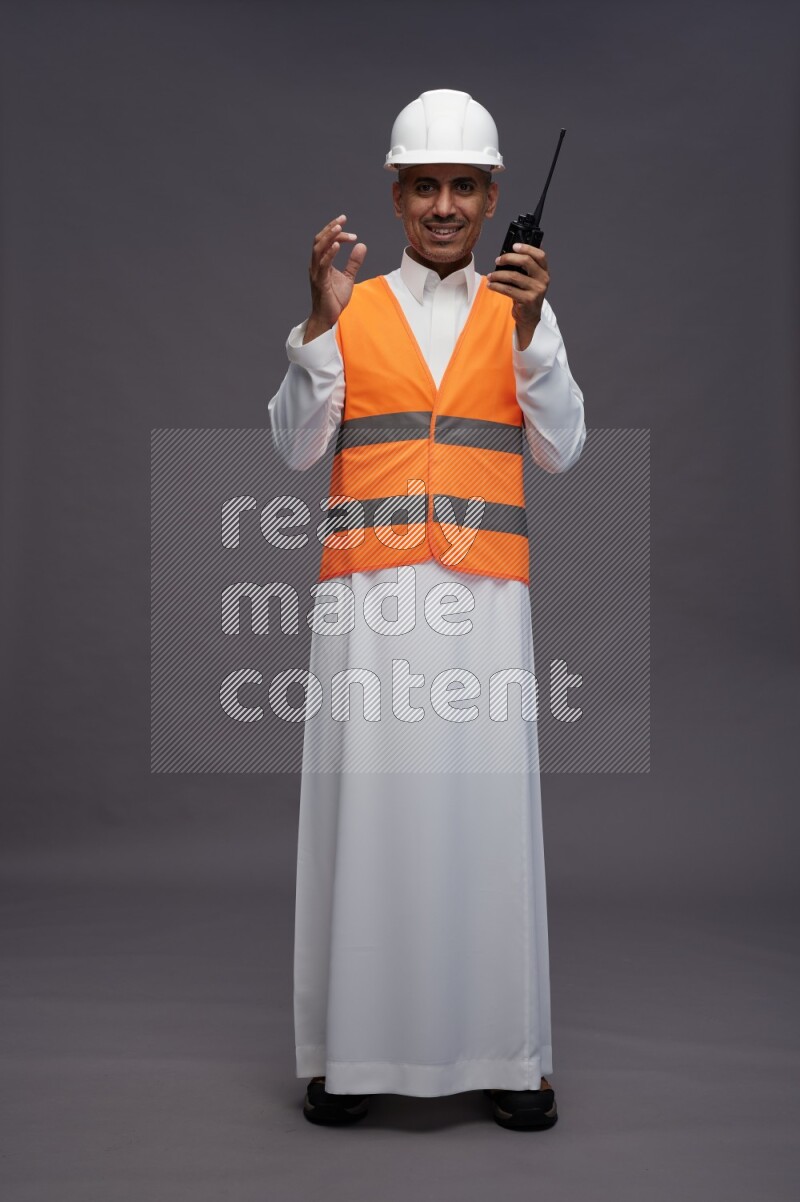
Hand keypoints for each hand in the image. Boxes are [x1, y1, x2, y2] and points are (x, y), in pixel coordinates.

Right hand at [303, 214, 366, 343]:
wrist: (327, 318)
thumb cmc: (334, 299)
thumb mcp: (348, 278)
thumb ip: (353, 262)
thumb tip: (362, 245)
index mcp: (321, 263)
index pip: (326, 241)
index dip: (336, 232)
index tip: (350, 229)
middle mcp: (316, 266)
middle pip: (319, 240)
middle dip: (330, 228)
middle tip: (343, 218)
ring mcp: (316, 274)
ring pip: (318, 249)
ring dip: (328, 236)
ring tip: (339, 227)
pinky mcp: (320, 282)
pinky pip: (323, 265)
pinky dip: (329, 253)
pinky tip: (337, 245)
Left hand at [486, 243, 548, 350]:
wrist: (530, 316)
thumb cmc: (527, 294)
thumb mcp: (530, 279)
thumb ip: (525, 267)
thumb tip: (508, 253)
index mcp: (544, 271)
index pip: (540, 255)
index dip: (527, 248)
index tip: (513, 246)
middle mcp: (543, 279)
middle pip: (526, 262)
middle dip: (509, 258)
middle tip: (497, 260)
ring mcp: (536, 290)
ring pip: (514, 276)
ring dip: (498, 275)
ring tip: (490, 276)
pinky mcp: (527, 300)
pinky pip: (508, 290)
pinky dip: (497, 286)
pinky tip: (491, 285)